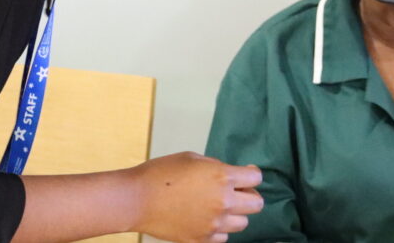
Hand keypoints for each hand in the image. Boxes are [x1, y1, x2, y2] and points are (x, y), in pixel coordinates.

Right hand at [128, 152, 263, 242]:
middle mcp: (223, 202)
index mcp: (222, 177)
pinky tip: (207, 219)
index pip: (256, 178)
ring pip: (242, 223)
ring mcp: (214, 224)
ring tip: (219, 207)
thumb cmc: (161, 173)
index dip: (251, 174)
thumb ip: (215, 167)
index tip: (246, 174)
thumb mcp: (192, 159)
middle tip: (236, 191)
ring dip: (235, 214)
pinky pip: (223, 237)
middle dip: (249, 195)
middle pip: (256, 204)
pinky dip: (219, 229)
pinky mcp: (202, 240)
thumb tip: (228, 174)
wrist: (137, 199)